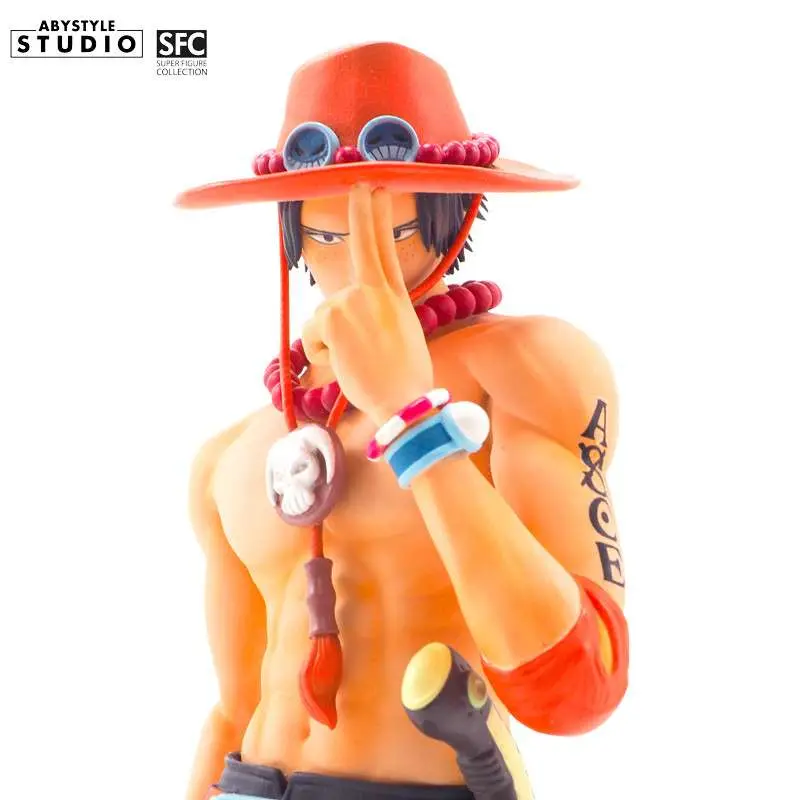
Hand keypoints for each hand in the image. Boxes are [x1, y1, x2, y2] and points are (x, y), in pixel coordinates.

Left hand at [302, 185, 433, 424]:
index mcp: (396, 298)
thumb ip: (375, 315)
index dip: (378, 218)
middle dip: (361, 210)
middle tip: (359, 182)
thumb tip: (341, 313)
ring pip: (323, 314)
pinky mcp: (332, 316)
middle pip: (362, 246)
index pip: (385, 250)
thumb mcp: (400, 338)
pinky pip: (312, 334)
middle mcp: (376, 292)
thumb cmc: (404, 381)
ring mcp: (354, 300)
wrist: (404, 404)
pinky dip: (320, 354)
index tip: (375, 189)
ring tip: (358, 361)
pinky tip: (344, 364)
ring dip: (329, 341)